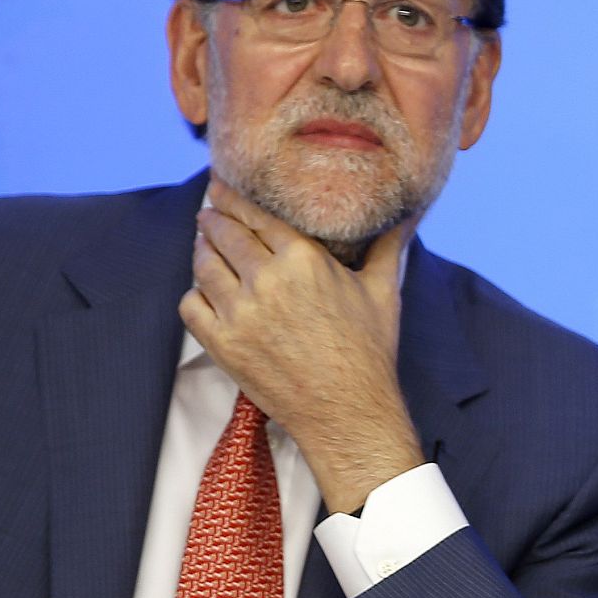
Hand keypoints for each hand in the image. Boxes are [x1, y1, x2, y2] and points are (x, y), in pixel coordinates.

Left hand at [179, 177, 423, 511]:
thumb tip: (407, 216)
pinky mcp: (223, 345)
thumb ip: (389, 247)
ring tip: (205, 244)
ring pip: (204, 265)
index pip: (255, 215)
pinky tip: (205, 290)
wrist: (347, 412)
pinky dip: (194, 294)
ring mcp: (239, 313)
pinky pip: (190, 305)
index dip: (232, 197)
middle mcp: (266, 280)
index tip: (220, 186)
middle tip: (209, 210)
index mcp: (304, 259)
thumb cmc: (370, 351)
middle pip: (224, 233)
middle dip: (212, 217)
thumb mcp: (384, 292)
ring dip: (202, 250)